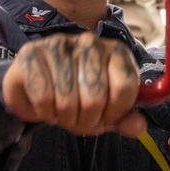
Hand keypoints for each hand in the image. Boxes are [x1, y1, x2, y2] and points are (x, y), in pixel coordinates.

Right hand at [2, 33, 146, 137]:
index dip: (115, 113)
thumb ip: (125, 118)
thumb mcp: (107, 110)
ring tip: (61, 113)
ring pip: (67, 100)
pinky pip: (42, 97)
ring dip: (64, 118)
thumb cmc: (79, 96)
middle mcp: (90, 42)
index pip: (125, 87)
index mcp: (117, 52)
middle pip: (95, 97)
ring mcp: (59, 44)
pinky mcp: (31, 52)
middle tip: (79, 119)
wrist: (37, 85)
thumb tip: (138, 127)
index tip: (106, 119)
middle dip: (87, 120)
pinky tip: (44, 106)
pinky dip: (43, 112)